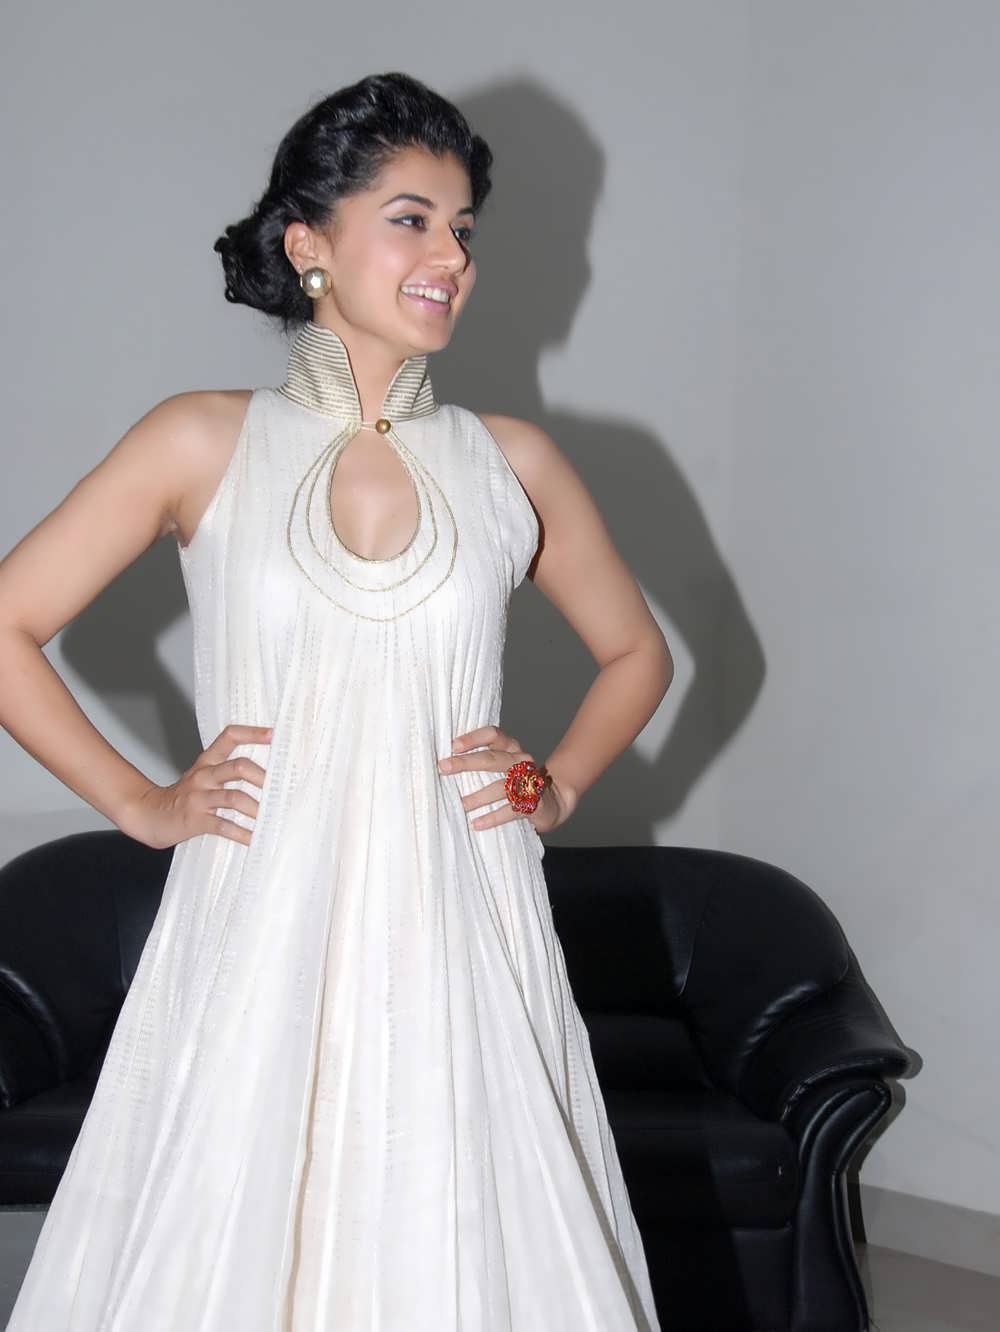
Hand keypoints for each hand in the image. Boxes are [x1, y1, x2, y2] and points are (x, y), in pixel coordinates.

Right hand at [121, 724, 272, 848]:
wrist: (148, 815)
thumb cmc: (183, 797)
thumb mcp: (202, 776)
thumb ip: (227, 770)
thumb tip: (267, 774)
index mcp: (207, 761)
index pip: (229, 736)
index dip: (252, 733)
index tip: (275, 734)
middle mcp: (204, 776)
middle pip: (237, 766)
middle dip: (262, 777)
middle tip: (280, 789)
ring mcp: (199, 798)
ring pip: (233, 797)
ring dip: (256, 808)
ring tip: (271, 818)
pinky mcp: (195, 820)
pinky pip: (223, 826)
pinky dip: (242, 833)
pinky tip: (255, 839)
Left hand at [437, 724, 575, 834]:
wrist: (553, 801)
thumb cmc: (515, 781)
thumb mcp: (501, 766)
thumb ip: (479, 761)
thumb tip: (444, 764)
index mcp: (511, 747)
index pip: (493, 734)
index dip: (473, 738)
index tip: (452, 746)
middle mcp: (521, 760)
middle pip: (493, 758)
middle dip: (466, 763)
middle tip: (444, 768)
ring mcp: (529, 781)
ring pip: (501, 786)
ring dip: (479, 796)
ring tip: (461, 805)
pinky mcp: (534, 803)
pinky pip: (511, 810)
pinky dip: (493, 817)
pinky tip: (476, 823)